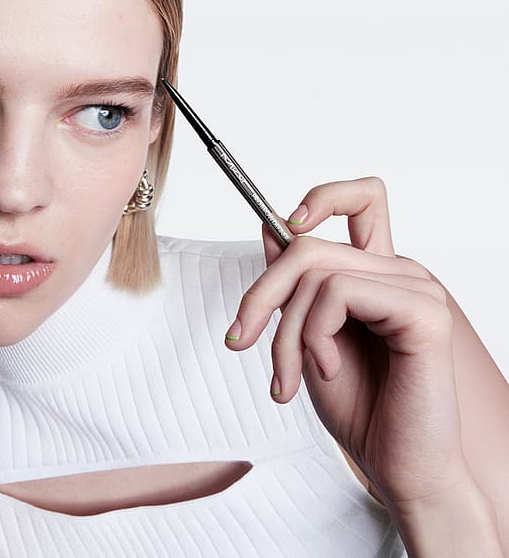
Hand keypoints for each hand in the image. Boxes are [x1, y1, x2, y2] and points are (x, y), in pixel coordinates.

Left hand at [226, 177, 470, 509]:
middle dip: (260, 294)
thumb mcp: (306, 337)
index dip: (323, 195)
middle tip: (239, 340)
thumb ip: (296, 286)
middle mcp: (398, 272)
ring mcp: (415, 288)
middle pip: (308, 245)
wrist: (398, 467)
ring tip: (289, 377)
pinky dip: (314, 334)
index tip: (284, 223)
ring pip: (316, 271)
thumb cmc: (358, 407)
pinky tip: (327, 368)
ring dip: (285, 331)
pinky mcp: (423, 312)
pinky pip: (339, 292)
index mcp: (376, 274)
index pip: (363, 199)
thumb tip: (271, 230)